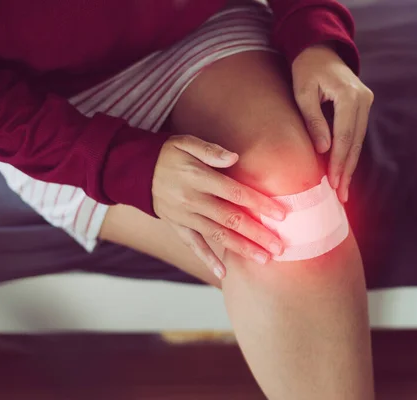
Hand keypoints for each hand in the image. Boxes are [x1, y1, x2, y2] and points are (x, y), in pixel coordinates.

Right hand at [152, 135, 285, 279]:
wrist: (135, 170)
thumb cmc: (168, 154)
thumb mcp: (186, 143)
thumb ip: (211, 150)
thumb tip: (235, 158)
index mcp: (199, 178)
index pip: (236, 193)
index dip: (259, 204)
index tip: (281, 214)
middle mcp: (193, 200)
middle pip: (231, 219)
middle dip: (257, 234)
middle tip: (279, 247)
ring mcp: (184, 216)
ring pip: (218, 235)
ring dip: (242, 248)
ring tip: (264, 259)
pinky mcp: (177, 226)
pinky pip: (194, 245)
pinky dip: (207, 260)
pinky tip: (223, 273)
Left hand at [292, 44, 373, 201]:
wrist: (320, 49)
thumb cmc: (306, 70)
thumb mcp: (303, 93)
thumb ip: (313, 121)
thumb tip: (324, 150)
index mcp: (348, 95)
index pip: (345, 137)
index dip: (340, 163)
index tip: (334, 184)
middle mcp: (363, 99)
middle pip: (356, 142)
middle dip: (348, 170)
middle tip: (342, 196)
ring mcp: (366, 102)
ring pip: (359, 141)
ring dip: (350, 165)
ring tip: (344, 189)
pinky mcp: (363, 105)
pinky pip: (357, 133)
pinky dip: (350, 152)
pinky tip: (345, 169)